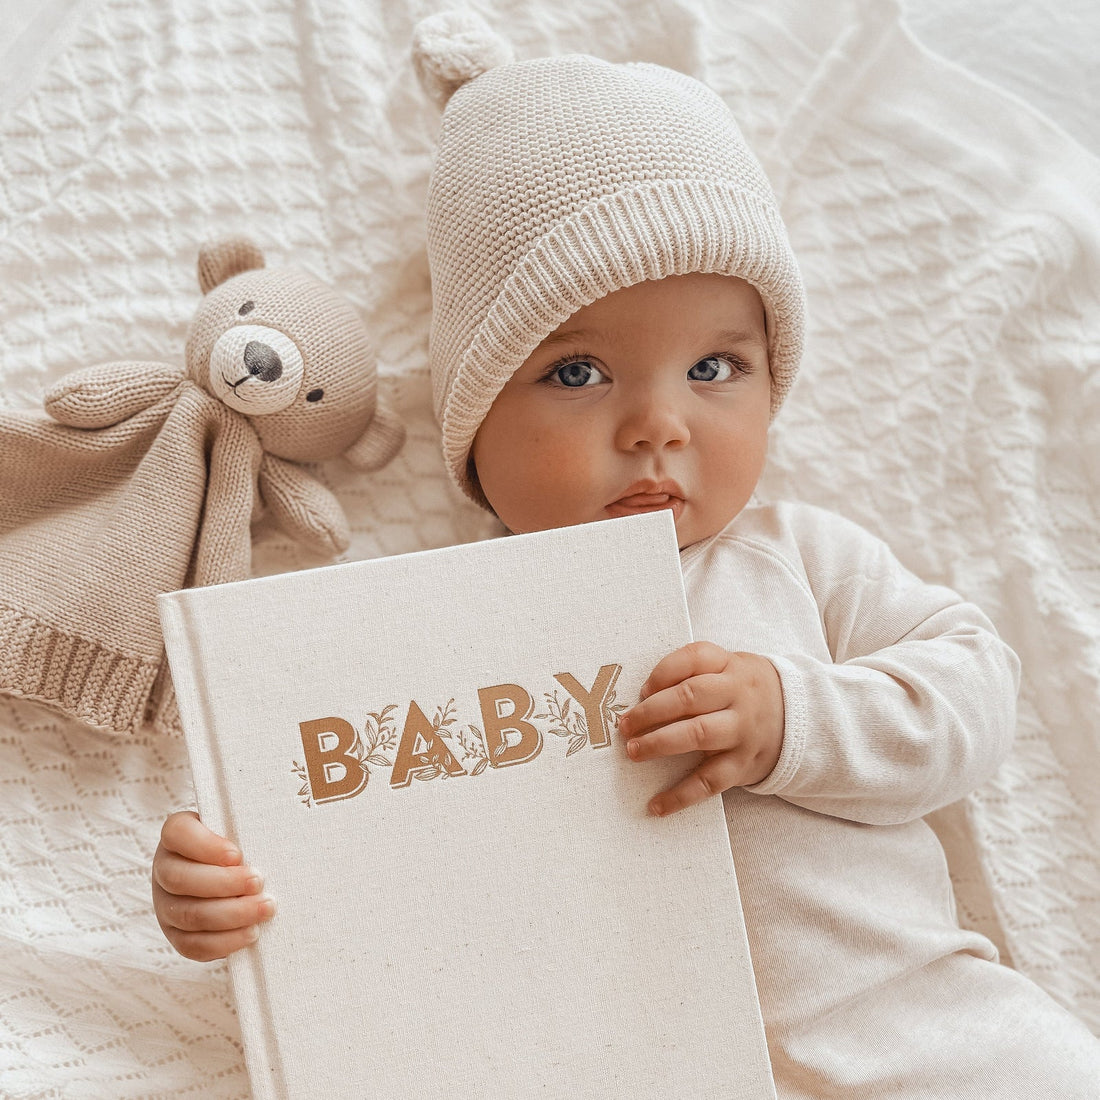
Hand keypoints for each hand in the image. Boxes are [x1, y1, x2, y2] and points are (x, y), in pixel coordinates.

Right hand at [151, 811, 274, 960]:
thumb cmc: (240, 844)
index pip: (178, 833)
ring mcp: (166, 906)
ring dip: (231, 914)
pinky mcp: (177, 936)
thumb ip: (248, 823)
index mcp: (176, 835)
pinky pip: (193, 945)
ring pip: (189, 915)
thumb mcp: (239, 825)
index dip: (206, 846)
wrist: (229, 877)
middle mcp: (164, 869)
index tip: (238, 855)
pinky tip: (251, 932)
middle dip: (224, 883)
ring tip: (264, 909)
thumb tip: (279, 823)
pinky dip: (225, 941)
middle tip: (258, 882)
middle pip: (180, 879)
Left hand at [618, 642, 784, 816]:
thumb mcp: (726, 668)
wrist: (795, 718)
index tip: (642, 690)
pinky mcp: (743, 764)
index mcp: (729, 666)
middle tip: (625, 725)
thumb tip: (643, 696)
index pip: (694, 658)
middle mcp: (737, 695)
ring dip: (661, 743)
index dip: (662, 672)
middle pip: (691, 696)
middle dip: (651, 711)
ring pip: (699, 734)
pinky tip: (656, 805)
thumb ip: (690, 672)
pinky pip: (710, 782)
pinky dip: (681, 795)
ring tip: (634, 752)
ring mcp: (742, 731)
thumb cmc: (740, 691)